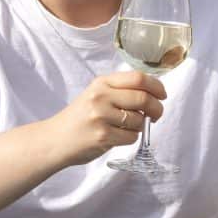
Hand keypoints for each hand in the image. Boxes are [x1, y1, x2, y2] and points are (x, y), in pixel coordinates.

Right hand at [50, 71, 164, 166]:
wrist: (54, 140)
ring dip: (139, 126)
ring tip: (125, 127)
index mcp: (102, 82)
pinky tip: (117, 137)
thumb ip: (120, 91)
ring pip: (139, 120)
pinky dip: (130, 138)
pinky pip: (131, 137)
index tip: (162, 95)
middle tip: (156, 115)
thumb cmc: (79, 118)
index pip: (138, 78)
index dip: (156, 86)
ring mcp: (101, 116)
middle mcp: (101, 96)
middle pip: (143, 98)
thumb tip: (154, 95)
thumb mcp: (95, 94)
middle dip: (156, 108)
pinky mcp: (103, 136)